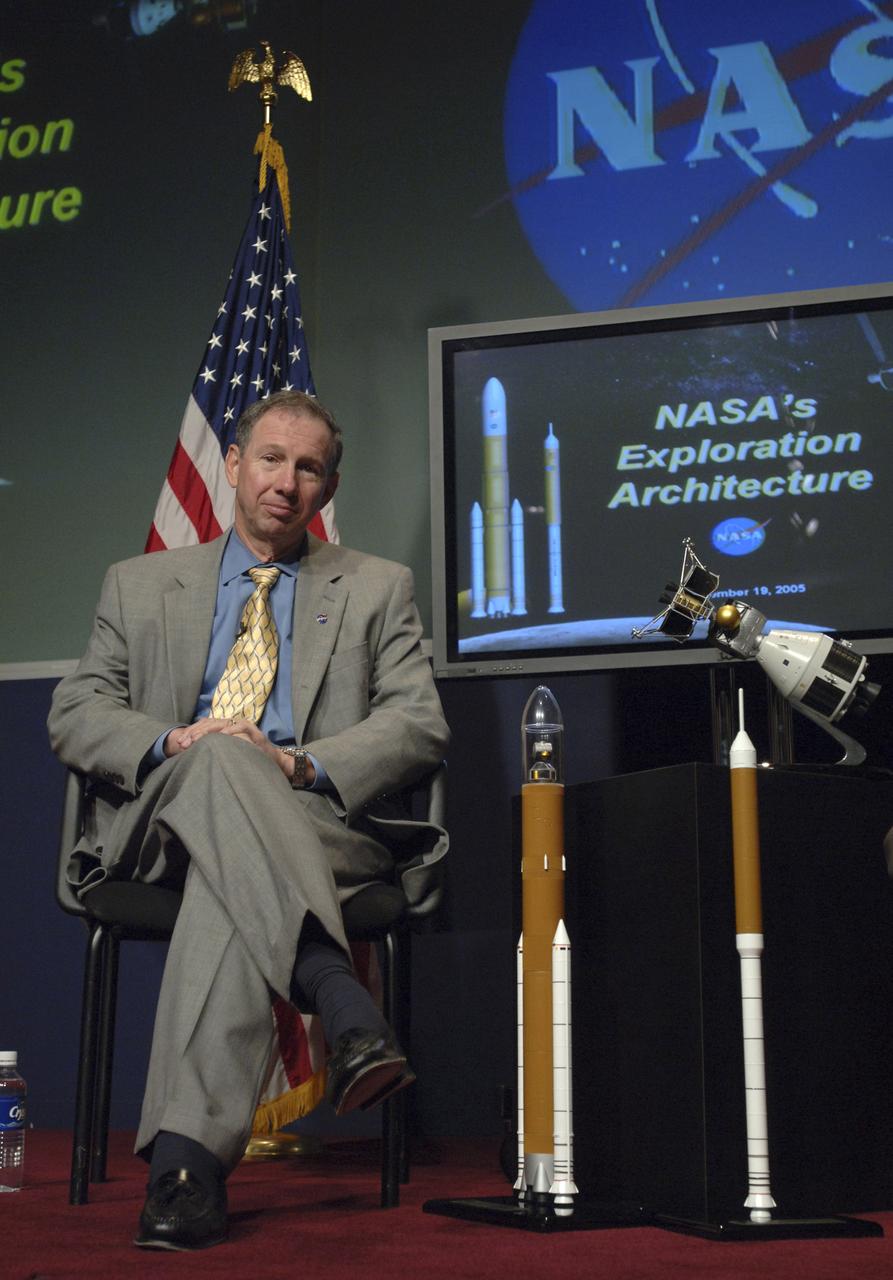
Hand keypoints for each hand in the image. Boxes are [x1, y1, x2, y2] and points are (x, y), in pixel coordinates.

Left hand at [163, 718, 313, 783]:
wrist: (274, 763)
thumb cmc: (248, 760)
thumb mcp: (228, 754)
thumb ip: (214, 751)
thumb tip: (191, 755)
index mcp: (225, 728)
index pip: (204, 724)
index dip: (191, 732)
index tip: (179, 743)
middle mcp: (233, 724)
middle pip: (210, 722)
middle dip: (195, 732)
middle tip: (183, 743)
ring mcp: (244, 726)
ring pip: (222, 723)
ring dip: (207, 731)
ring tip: (195, 740)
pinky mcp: (254, 731)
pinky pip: (240, 727)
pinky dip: (229, 731)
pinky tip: (219, 738)